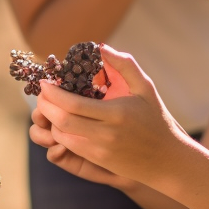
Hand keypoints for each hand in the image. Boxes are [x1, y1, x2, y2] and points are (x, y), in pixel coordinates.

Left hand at [33, 44, 191, 184]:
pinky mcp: (98, 161)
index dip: (52, 94)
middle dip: (45, 107)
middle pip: (62, 121)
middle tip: (41, 95)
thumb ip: (124, 65)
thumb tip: (101, 47)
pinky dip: (60, 133)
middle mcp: (106, 133)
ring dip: (50, 121)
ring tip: (50, 107)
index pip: (73, 104)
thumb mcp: (145, 87)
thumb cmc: (156, 119)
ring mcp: (100, 150)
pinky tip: (61, 122)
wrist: (167, 159)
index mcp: (116, 113)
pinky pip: (70, 146)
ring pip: (62, 136)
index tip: (44, 83)